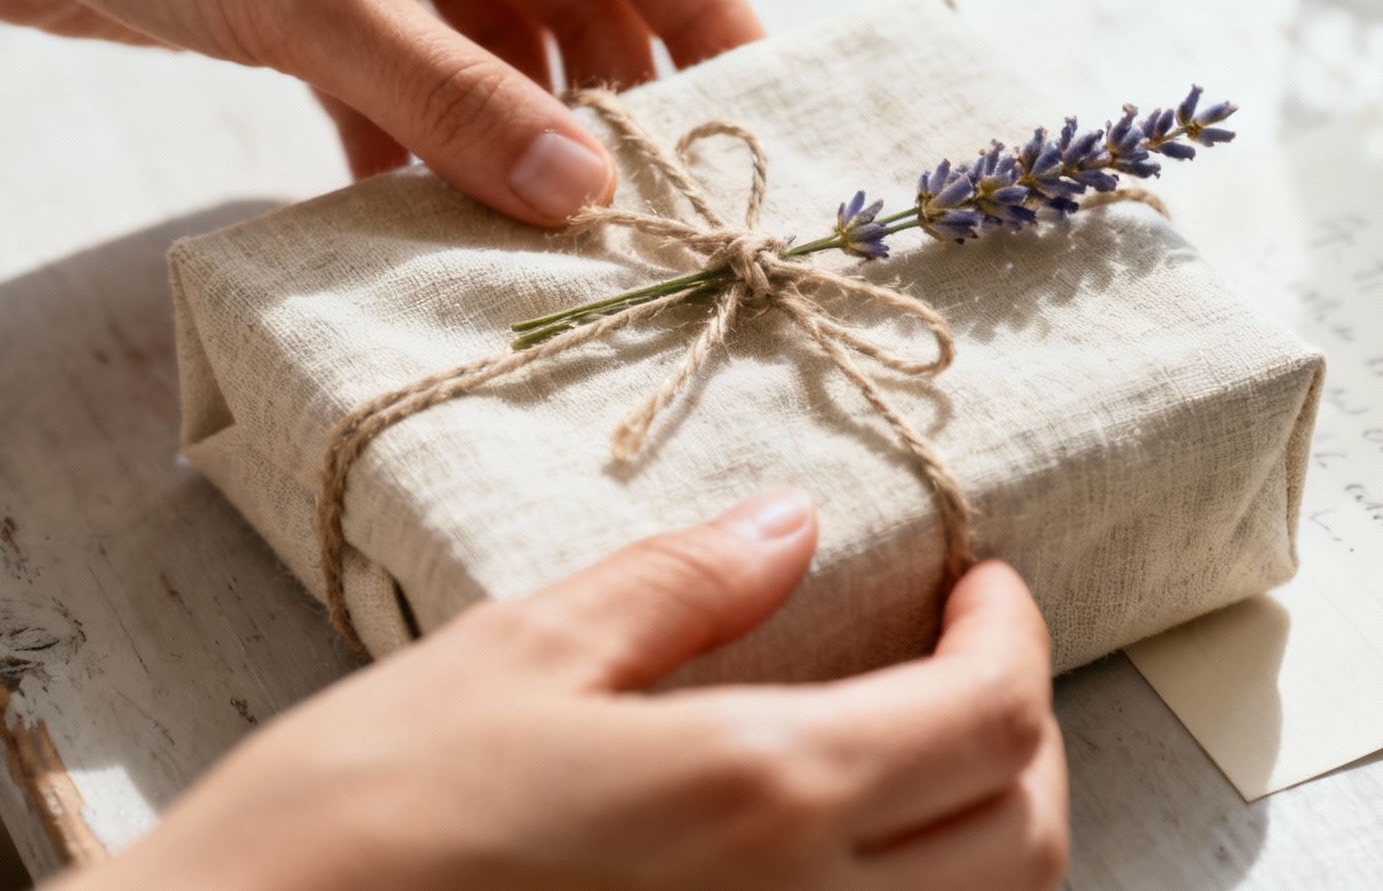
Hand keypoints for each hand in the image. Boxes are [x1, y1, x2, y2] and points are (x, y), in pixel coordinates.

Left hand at [0, 0, 763, 224]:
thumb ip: (453, 99)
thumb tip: (583, 193)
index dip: (710, 13)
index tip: (755, 114)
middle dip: (612, 94)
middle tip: (649, 200)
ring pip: (494, 43)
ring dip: (514, 129)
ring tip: (541, 225)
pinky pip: (410, 75)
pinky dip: (422, 138)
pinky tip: (417, 207)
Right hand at [55, 490, 1068, 890]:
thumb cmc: (355, 821)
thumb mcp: (514, 660)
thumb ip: (678, 589)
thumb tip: (788, 525)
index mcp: (763, 793)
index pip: (990, 714)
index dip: (1013, 634)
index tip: (981, 582)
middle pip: (1027, 839)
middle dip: (1025, 735)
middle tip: (964, 661)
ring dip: (986, 833)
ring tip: (912, 756)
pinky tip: (830, 858)